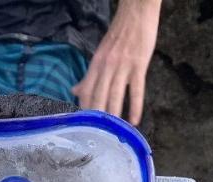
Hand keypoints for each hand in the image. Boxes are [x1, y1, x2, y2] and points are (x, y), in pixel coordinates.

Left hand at [71, 0, 161, 124]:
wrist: (136, 11)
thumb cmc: (119, 34)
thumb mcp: (100, 54)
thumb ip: (88, 75)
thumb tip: (74, 90)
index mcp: (96, 64)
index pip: (87, 91)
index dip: (84, 110)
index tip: (83, 127)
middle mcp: (107, 66)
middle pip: (99, 96)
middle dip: (97, 117)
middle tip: (97, 137)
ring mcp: (123, 65)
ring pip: (116, 95)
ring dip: (114, 115)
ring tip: (114, 133)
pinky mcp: (139, 65)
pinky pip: (136, 90)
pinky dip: (135, 106)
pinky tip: (134, 120)